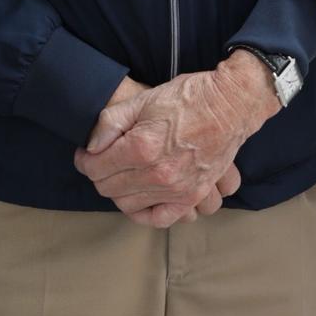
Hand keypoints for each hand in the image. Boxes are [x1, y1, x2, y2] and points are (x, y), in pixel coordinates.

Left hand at [74, 55, 274, 225]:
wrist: (231, 104)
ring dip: (118, 192)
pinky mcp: (193, 195)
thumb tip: (92, 146)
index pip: (95, 167)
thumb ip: (111, 123)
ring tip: (121, 175)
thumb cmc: (188, 97)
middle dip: (98, 174)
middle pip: (109, 188)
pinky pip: (161, 218)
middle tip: (102, 161)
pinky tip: (140, 201)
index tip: (87, 153)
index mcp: (141, 147)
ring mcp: (177, 188)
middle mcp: (157, 173)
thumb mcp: (143, 99)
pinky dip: (145, 214)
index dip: (85, 160)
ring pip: (128, 204)